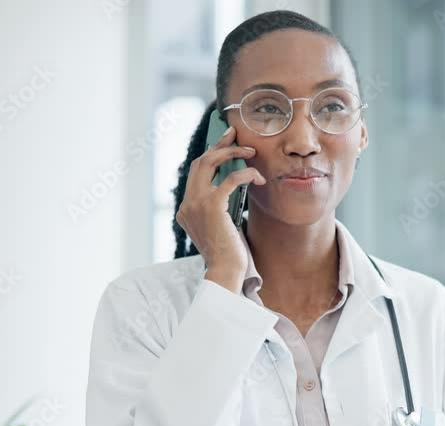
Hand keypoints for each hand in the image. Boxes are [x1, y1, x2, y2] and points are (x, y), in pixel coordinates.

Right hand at [176, 125, 266, 291]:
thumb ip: (220, 210)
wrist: (226, 273)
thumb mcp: (220, 228)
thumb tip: (234, 191)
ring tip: (251, 150)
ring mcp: (196, 204)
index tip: (225, 145)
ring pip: (209, 163)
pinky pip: (230, 179)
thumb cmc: (229, 255)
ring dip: (232, 153)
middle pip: (199, 163)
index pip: (196, 174)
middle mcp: (187, 204)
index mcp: (186, 210)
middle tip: (234, 134)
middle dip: (218, 146)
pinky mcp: (212, 206)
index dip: (211, 157)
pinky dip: (246, 173)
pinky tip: (258, 177)